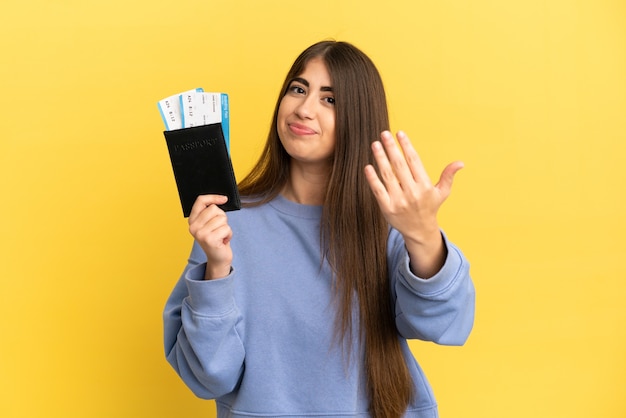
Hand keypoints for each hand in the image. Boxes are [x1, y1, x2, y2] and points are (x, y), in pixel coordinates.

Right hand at [188, 195, 232, 279]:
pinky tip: (223, 241)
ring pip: (221, 218)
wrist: (218, 258)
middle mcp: (194, 227)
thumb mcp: (211, 223)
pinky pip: (226, 228)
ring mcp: (200, 234)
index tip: (224, 199)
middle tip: (219, 228)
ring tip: (221, 235)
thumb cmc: (217, 238)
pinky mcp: (209, 240)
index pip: (200, 201)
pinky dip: (229, 234)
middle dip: (222, 217)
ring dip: (226, 227)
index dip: (213, 197)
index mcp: (192, 220)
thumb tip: (222, 198)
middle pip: (214, 209)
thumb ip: (211, 212)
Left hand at [364, 130, 462, 276]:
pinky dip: (372, 178)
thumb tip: (460, 163)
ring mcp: (398, 201)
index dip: (406, 146)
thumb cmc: (429, 207)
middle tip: (384, 133)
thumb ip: (448, 176)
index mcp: (425, 186)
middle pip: (399, 165)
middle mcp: (412, 192)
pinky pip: (378, 190)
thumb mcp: (441, 192)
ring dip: (380, 158)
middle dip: (391, 148)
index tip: (400, 133)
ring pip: (387, 175)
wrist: (419, 231)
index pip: (414, 161)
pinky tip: (368, 166)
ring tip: (375, 144)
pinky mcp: (387, 208)